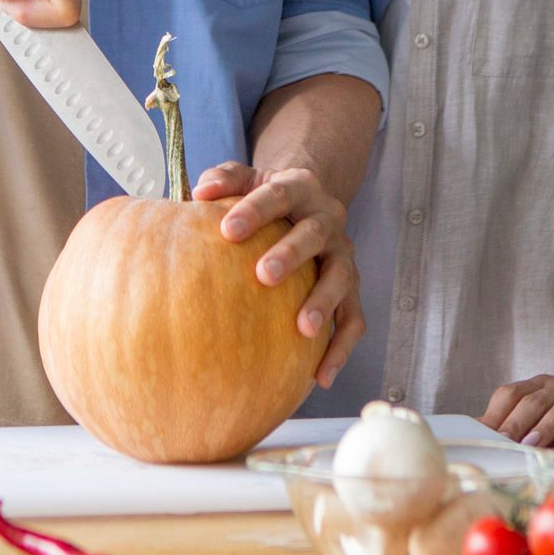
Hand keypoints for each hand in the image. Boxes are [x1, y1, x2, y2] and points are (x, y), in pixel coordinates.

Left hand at [193, 162, 363, 389]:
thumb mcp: (246, 178)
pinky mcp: (351, 289)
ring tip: (304, 329)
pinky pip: (353, 320)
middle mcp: (328, 221)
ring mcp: (343, 256)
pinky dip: (341, 348)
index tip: (227, 230)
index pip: (277, 196)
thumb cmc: (264, 196)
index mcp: (300, 189)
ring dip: (323, 302)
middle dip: (291, 254)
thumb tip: (200, 193)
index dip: (255, 212)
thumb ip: (225, 179)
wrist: (308, 202)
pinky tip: (320, 377)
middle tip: (264, 275)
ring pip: (341, 279)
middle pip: (314, 235)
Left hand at [480, 357, 553, 449]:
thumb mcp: (551, 399)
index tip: (478, 434)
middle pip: (534, 401)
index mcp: (543, 386)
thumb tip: (485, 430)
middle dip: (515, 422)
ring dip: (545, 426)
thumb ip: (522, 412)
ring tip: (530, 444)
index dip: (495, 413)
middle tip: (500, 442)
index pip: (512, 394)